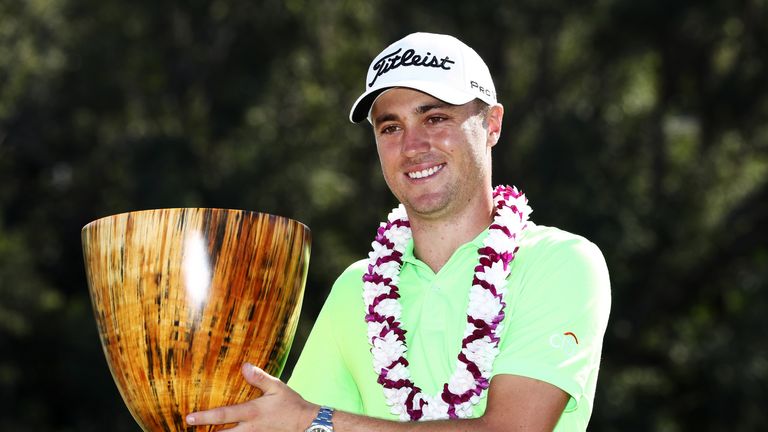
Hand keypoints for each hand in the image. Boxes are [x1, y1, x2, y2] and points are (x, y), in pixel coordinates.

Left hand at [186, 362, 317, 430]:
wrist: (306, 424)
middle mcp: (250, 429)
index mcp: (252, 412)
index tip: (189, 418)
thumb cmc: (291, 404)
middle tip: (189, 429)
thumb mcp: (277, 387)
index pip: (224, 415)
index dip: (205, 417)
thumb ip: (260, 378)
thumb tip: (244, 366)